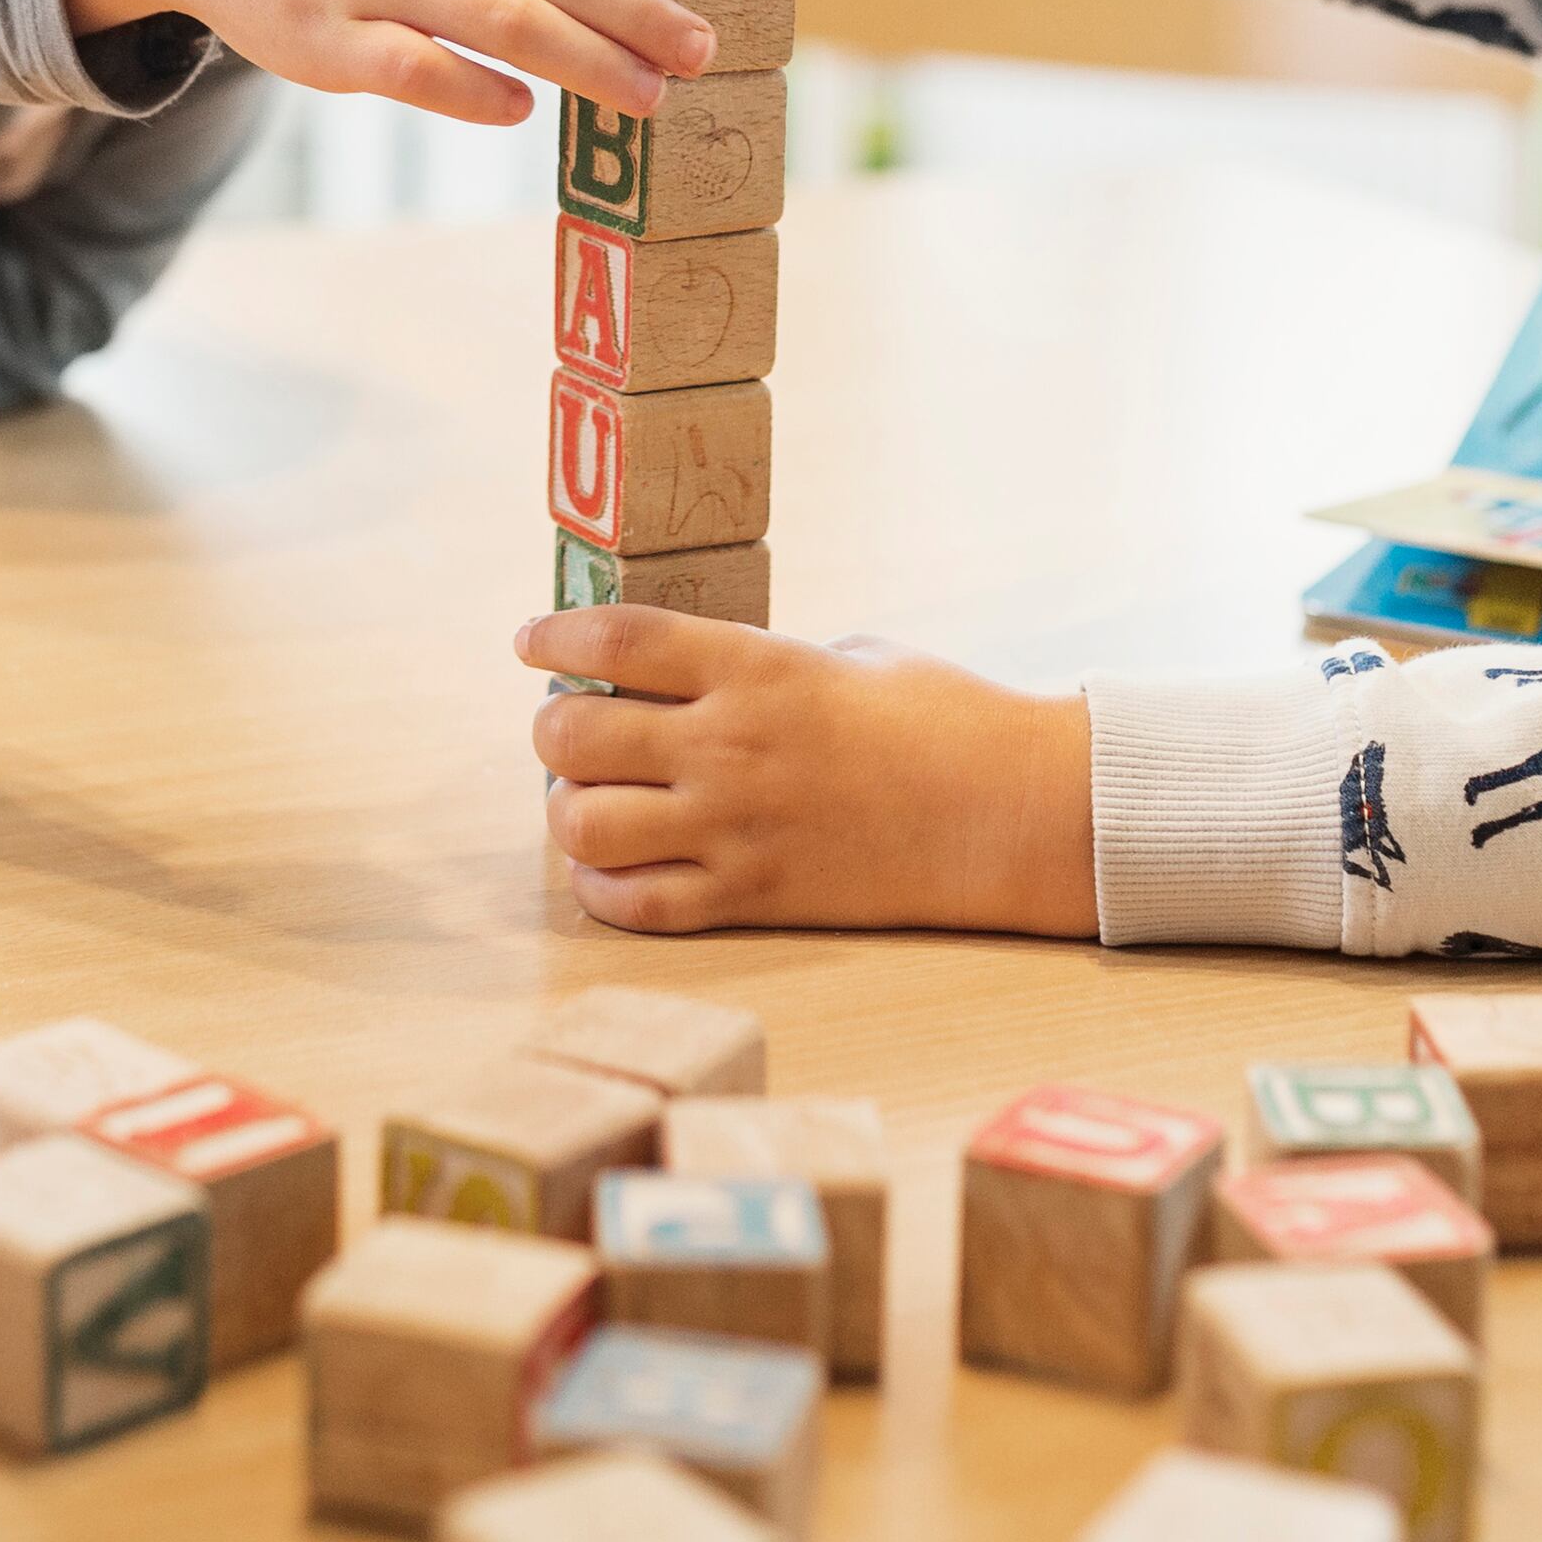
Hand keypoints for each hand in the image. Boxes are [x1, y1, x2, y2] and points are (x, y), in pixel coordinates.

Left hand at [511, 607, 1094, 936]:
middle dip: (553, 731)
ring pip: (582, 827)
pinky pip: (632, 904)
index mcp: (757, 668)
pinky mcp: (752, 899)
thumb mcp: (849, 655)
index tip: (531, 640)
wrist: (1010, 813)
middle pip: (573, 737)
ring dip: (570, 809)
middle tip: (573, 730)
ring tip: (594, 799)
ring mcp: (735, 830)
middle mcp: (730, 748)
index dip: (555, 638)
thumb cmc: (945, 717)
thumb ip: (763, 663)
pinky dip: (602, 885)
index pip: (616, 641)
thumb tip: (698, 674)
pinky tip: (615, 863)